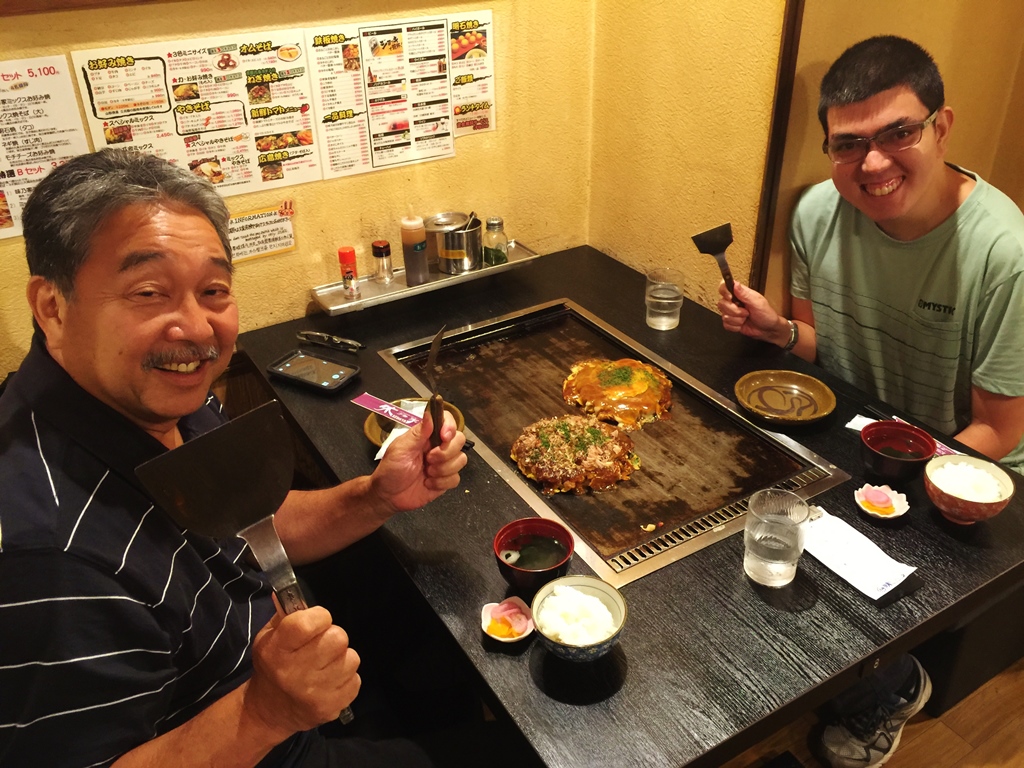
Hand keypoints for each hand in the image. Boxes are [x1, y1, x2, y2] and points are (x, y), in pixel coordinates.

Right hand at [245, 605, 359, 736]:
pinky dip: (346, 678)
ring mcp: (314, 693)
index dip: (319, 616)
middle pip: (338, 637)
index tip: (316, 621)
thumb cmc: (273, 667)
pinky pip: (356, 680)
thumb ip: (284, 615)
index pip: (308, 623)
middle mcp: (295, 673)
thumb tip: (290, 594)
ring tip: (325, 665)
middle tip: (321, 645)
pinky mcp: (330, 708)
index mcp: (277, 651)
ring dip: (341, 658)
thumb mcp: (268, 638)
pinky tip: (330, 681)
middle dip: (332, 637)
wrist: (270, 711)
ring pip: (351, 658)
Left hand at [370, 408, 466, 511]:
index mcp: (427, 436)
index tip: (444, 437)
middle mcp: (438, 447)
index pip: (447, 421)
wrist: (388, 496)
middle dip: (446, 452)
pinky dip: (441, 483)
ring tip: (427, 473)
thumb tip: (429, 413)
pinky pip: (456, 478)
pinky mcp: (445, 480)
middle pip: (459, 440)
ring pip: (461, 460)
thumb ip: (417, 433)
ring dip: (443, 469)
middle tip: (428, 459)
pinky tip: (428, 484)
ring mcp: (443, 464)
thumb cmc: (390, 469)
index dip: (450, 426)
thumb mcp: (400, 449)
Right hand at [717, 280, 782, 341]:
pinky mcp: (730, 322)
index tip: (731, 297)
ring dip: (737, 320)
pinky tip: (742, 324)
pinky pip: (726, 324)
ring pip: (724, 316)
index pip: (724, 287)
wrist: (768, 329)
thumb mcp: (758, 302)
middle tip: (746, 312)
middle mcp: (733, 301)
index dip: (724, 292)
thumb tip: (736, 284)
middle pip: (722, 303)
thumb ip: (745, 294)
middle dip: (735, 311)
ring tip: (746, 317)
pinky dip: (736, 327)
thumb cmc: (766, 314)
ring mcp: (731, 312)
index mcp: (740, 293)